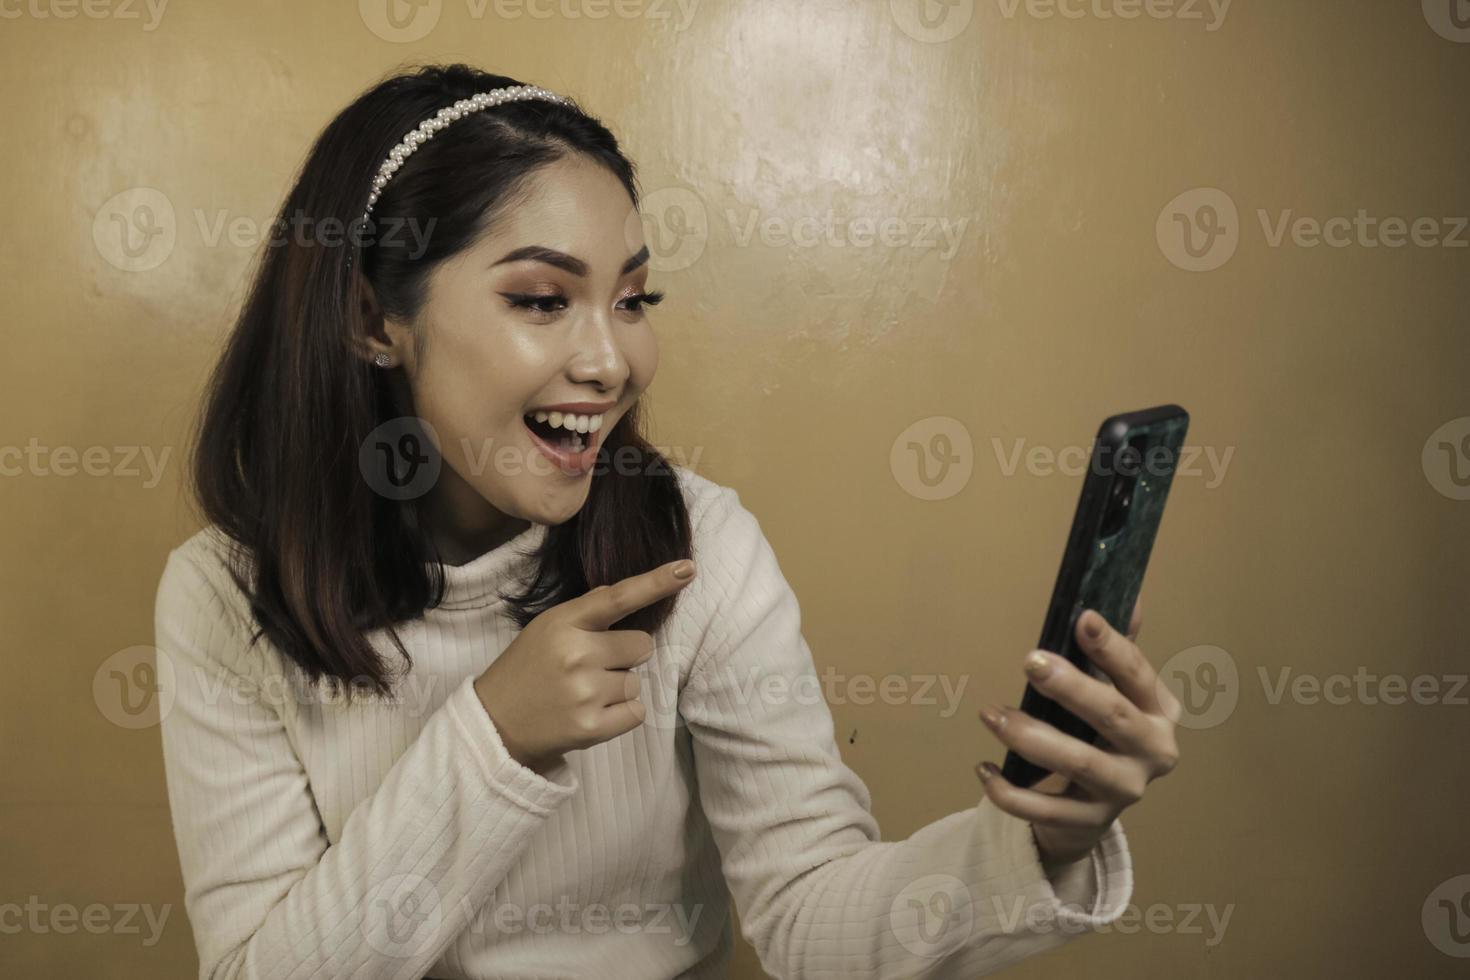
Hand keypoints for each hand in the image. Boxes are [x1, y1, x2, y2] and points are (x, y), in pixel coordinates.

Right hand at [473, 559, 697, 773]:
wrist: (495, 723)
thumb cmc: (528, 668)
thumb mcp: (547, 627)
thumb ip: (587, 612)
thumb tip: (630, 594)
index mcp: (565, 622)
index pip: (619, 597)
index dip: (656, 582)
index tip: (686, 569)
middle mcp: (577, 654)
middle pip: (642, 646)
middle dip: (625, 655)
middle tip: (590, 667)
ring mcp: (585, 693)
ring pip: (637, 682)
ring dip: (618, 688)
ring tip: (583, 693)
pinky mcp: (592, 727)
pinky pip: (636, 712)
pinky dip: (621, 715)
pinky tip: (592, 713)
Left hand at [975, 599, 1181, 866]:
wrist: (1094, 807)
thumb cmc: (1101, 733)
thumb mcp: (1116, 691)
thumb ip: (1118, 647)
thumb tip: (1130, 591)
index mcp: (1159, 711)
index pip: (1138, 674)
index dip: (1111, 646)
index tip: (1082, 618)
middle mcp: (1152, 752)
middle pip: (1112, 716)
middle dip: (1071, 687)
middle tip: (1029, 661)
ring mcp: (1123, 791)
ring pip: (1079, 762)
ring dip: (1031, 736)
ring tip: (991, 713)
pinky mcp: (1089, 822)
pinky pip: (1045, 809)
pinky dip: (1009, 791)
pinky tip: (982, 768)